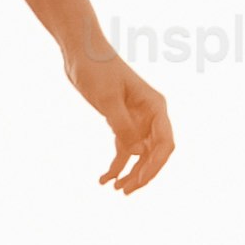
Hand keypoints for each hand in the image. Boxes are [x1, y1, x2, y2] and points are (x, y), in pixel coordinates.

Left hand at [63, 38, 175, 193]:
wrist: (80, 53)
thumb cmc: (96, 69)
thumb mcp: (107, 99)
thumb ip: (123, 126)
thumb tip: (137, 154)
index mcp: (155, 106)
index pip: (164, 142)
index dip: (156, 165)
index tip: (140, 180)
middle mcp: (150, 115)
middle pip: (154, 153)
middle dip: (143, 174)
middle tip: (126, 191)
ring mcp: (136, 120)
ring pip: (140, 155)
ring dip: (131, 173)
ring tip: (117, 189)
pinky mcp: (121, 122)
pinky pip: (124, 149)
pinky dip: (116, 165)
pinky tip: (104, 179)